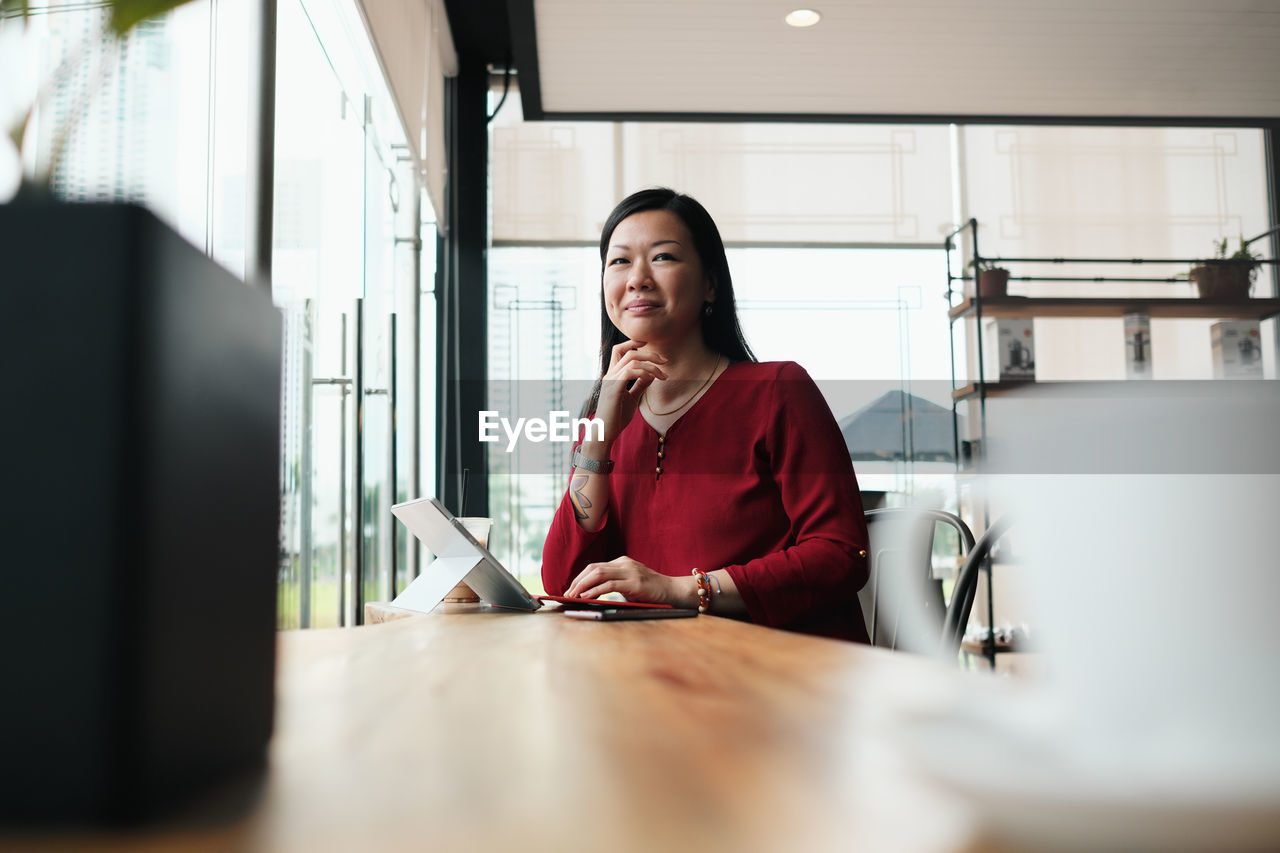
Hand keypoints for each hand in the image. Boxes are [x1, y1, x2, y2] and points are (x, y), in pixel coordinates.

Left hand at [563, 556, 689, 605]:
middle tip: (567, 594)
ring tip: (573, 596)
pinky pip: (609, 585)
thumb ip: (614, 584)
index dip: (580, 577)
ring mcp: (630, 572)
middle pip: (593, 568)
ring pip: (598, 574)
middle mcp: (625, 564)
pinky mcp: (635, 583)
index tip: (570, 589)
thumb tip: (591, 594)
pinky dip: (595, 591)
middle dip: (577, 581)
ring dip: (583, 586)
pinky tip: (587, 597)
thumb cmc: (651, 591)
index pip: (595, 567)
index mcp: (622, 562)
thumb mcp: (630, 584)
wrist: (674, 591)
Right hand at [592, 340, 667, 445]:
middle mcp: (610, 375)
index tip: (649, 346)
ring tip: (663, 375)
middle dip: (649, 354)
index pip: (619, 350)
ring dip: (651, 365)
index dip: (633, 343)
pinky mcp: (614, 390)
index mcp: (613, 375)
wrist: (604, 433)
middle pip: (629, 352)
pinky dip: (644, 372)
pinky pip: (630, 372)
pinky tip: (652, 379)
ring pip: (632, 360)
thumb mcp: (632, 398)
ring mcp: (610, 381)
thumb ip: (640, 385)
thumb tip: (651, 375)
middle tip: (665, 361)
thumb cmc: (617, 417)